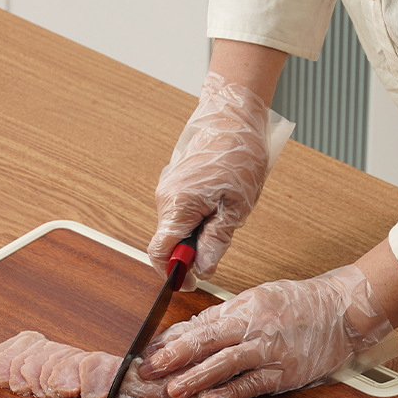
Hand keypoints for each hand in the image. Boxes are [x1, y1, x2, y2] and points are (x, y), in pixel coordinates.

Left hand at [138, 265, 397, 397]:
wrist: (345, 310)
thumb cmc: (299, 304)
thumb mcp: (257, 299)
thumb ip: (222, 317)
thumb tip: (185, 333)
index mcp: (243, 307)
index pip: (199, 324)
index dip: (170, 339)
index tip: (147, 351)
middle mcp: (253, 326)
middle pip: (207, 340)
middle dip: (174, 356)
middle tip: (148, 370)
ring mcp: (270, 350)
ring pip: (226, 363)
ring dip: (196, 377)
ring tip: (172, 389)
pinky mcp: (285, 373)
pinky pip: (253, 384)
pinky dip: (230, 393)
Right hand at [147, 71, 291, 289]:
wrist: (232, 115)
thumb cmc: (238, 153)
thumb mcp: (237, 205)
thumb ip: (217, 240)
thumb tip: (203, 268)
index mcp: (177, 206)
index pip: (160, 253)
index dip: (172, 273)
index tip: (189, 282)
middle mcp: (164, 199)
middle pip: (168, 242)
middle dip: (191, 252)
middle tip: (220, 244)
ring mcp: (167, 190)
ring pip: (176, 228)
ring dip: (197, 233)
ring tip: (225, 214)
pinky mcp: (174, 184)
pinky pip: (180, 212)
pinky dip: (196, 219)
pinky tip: (218, 204)